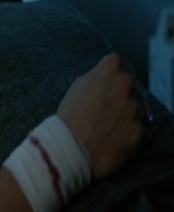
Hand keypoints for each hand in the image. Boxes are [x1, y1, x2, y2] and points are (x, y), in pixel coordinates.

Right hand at [56, 53, 144, 180]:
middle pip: (133, 86)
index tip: (110, 84)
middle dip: (125, 95)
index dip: (115, 74)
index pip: (121, 62)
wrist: (68, 149)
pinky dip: (133, 134)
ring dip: (131, 115)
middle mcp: (126, 85)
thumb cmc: (68, 117)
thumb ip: (96, 79)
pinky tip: (117, 138)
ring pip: (141, 108)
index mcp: (109, 70)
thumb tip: (108, 80)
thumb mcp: (76, 88)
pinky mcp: (142, 131)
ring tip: (112, 127)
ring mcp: (136, 108)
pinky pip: (143, 130)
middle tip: (110, 109)